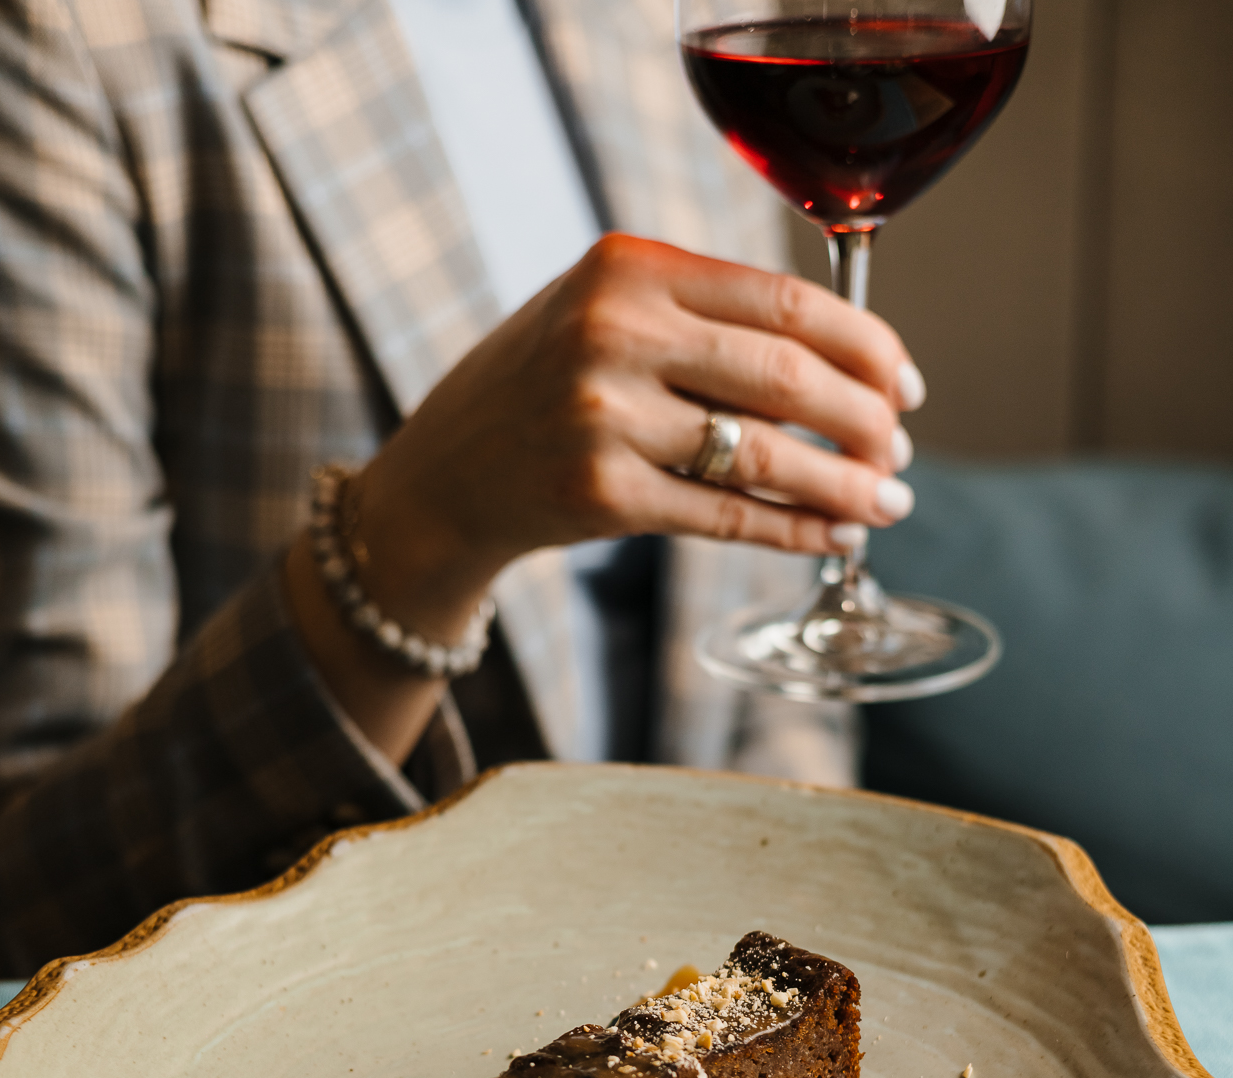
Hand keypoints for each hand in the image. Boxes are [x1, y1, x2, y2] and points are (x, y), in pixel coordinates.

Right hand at [287, 233, 923, 758]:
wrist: (442, 475)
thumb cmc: (541, 388)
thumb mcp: (606, 314)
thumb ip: (705, 315)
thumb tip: (848, 360)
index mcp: (631, 266)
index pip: (786, 301)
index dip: (868, 346)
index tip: (907, 383)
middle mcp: (616, 333)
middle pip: (788, 377)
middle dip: (866, 422)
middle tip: (900, 451)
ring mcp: (604, 416)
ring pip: (766, 454)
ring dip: (845, 486)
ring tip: (887, 503)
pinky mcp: (600, 495)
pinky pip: (728, 516)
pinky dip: (795, 532)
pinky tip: (835, 539)